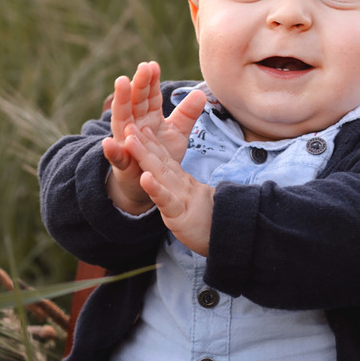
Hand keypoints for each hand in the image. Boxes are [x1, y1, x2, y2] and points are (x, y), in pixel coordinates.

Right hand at [101, 61, 205, 214]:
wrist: (146, 183)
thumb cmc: (159, 155)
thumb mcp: (176, 134)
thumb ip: (187, 114)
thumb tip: (201, 92)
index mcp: (148, 116)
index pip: (150, 95)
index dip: (151, 81)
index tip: (153, 65)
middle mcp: (134, 125)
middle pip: (135, 101)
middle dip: (138, 84)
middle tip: (143, 67)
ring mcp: (125, 142)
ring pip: (121, 120)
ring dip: (121, 102)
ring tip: (121, 83)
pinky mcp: (122, 163)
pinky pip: (116, 157)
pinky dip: (112, 151)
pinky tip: (107, 143)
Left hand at [125, 115, 213, 254]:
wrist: (230, 236)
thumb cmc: (211, 221)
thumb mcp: (196, 201)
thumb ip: (188, 189)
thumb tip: (184, 180)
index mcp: (182, 184)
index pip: (166, 160)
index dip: (153, 143)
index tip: (141, 127)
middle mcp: (181, 186)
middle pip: (160, 161)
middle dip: (143, 142)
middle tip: (129, 125)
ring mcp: (181, 197)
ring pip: (160, 174)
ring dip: (144, 156)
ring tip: (130, 141)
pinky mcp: (180, 214)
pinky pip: (166, 200)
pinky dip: (155, 189)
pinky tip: (145, 178)